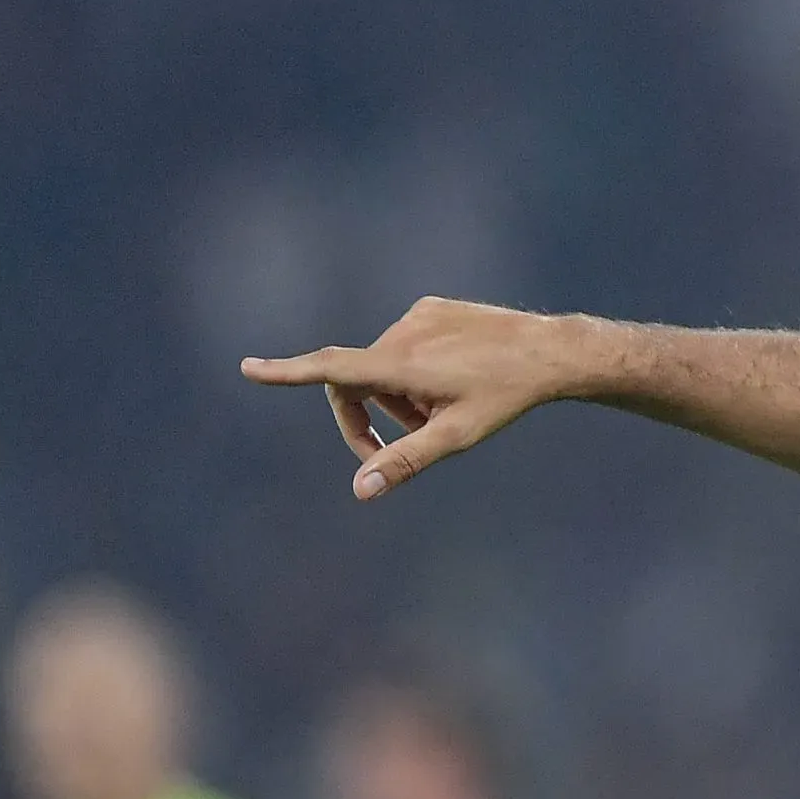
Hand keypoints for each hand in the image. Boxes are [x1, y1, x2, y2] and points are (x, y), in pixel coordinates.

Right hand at [240, 297, 581, 499]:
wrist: (550, 351)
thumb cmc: (504, 398)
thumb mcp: (455, 437)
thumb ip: (405, 462)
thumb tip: (361, 490)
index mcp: (402, 365)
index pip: (331, 370)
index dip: (286, 372)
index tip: (249, 368)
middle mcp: (402, 334)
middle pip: (355, 381)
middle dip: (369, 416)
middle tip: (406, 443)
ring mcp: (418, 316)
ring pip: (383, 366)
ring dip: (398, 397)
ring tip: (443, 410)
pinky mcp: (432, 307)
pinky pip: (405, 345)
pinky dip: (414, 371)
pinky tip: (457, 380)